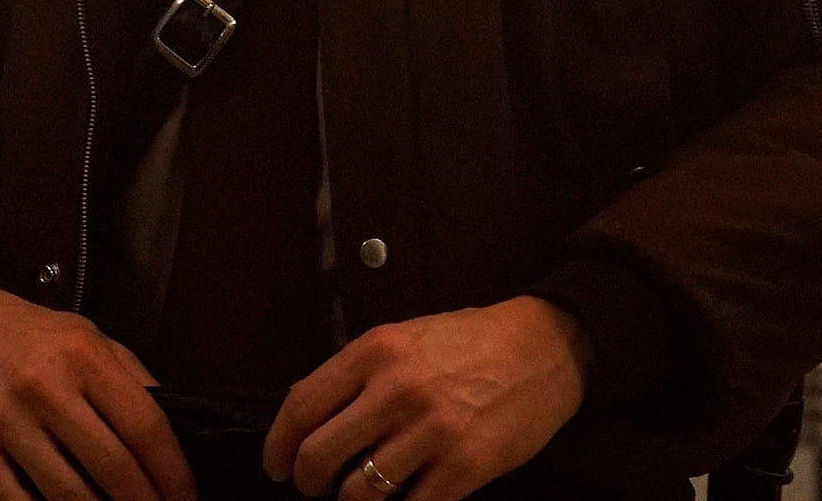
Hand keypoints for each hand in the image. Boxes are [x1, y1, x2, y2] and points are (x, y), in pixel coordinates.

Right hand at [0, 288, 197, 500]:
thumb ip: (133, 380)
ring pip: (67, 495)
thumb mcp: (90, 338)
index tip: (184, 498)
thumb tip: (177, 437)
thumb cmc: (35, 337)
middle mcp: (45, 387)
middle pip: (112, 467)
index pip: (145, 427)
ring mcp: (5, 420)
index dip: (172, 473)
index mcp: (84, 356)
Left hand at [262, 296, 589, 500]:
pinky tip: (402, 500)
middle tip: (317, 487)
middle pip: (320, 457)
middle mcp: (396, 390)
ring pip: (360, 493)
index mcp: (374, 351)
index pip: (301, 407)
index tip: (276, 467)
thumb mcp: (403, 337)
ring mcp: (432, 431)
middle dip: (309, 482)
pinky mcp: (465, 466)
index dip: (278, 447)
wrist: (544, 348)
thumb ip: (356, 373)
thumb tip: (305, 416)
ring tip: (359, 495)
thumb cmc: (468, 342)